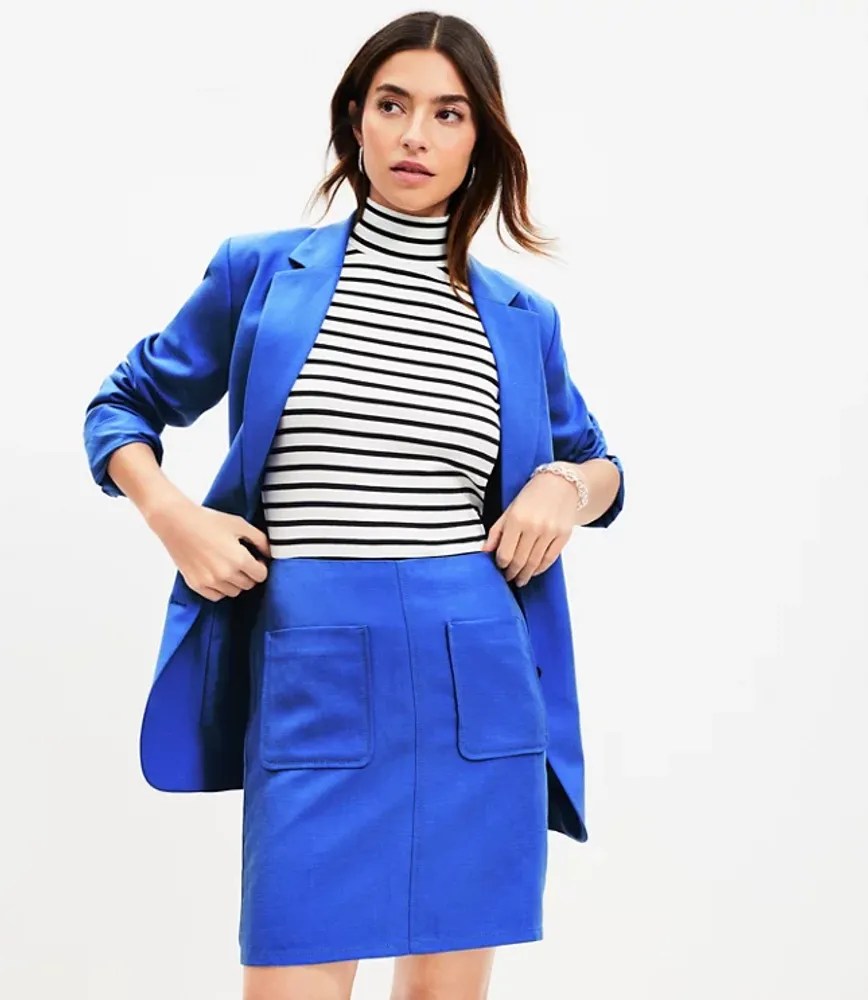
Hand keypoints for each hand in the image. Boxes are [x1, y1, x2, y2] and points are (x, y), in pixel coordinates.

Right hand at [145, 496, 271, 601]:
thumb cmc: (208, 520)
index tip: (256, 559)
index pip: (261, 576)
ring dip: (235, 582)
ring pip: (233, 592)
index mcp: (239, 559)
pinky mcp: (196, 585)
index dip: (261, 567)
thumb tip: (270, 553)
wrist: (176, 522)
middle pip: (248, 585)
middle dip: (249, 574)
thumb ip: (260, 540)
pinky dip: (220, 589)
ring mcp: (210, 581)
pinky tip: (217, 574)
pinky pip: (216, 596)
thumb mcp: (240, 524)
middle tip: (242, 561)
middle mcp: (225, 574)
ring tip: (228, 566)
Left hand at [481, 471, 576, 585]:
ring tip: (520, 580)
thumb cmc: (532, 495)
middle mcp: (534, 527)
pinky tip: (533, 571)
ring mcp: (550, 532)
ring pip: (534, 563)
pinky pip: (549, 559)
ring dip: (525, 575)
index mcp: (516, 519)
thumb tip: (484, 551)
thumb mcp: (509, 509)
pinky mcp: (563, 536)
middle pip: (520, 561)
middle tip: (508, 578)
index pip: (505, 553)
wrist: (561, 483)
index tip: (500, 567)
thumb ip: (496, 531)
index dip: (501, 564)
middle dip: (512, 573)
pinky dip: (540, 569)